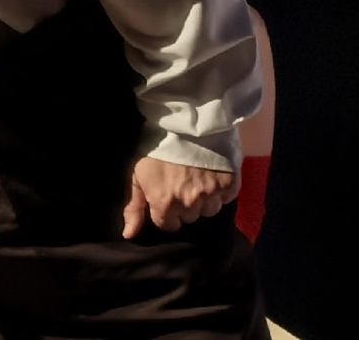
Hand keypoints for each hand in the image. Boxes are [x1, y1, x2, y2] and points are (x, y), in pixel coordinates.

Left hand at [122, 156, 239, 238]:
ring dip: (204, 199)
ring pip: (209, 210)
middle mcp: (189, 205)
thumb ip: (135, 207)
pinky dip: (220, 190)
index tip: (167, 197)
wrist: (186, 123)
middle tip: (182, 183)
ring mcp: (211, 195)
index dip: (166, 212)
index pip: (168, 226)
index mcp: (165, 204)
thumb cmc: (156, 148)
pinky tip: (212, 174)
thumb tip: (128, 236)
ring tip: (197, 178)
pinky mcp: (230, 185)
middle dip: (185, 205)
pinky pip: (226, 198)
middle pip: (189, 218)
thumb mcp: (138, 175)